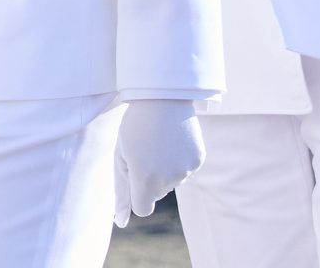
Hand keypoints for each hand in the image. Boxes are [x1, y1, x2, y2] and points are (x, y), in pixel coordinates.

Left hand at [112, 99, 203, 227]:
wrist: (163, 97)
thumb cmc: (135, 127)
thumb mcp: (122, 156)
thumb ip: (122, 191)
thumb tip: (121, 222)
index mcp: (145, 181)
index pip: (143, 208)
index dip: (137, 194)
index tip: (135, 175)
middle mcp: (168, 180)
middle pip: (157, 192)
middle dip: (149, 176)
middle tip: (145, 147)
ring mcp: (186, 170)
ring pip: (172, 180)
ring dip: (164, 167)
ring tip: (159, 140)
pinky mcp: (198, 160)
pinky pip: (185, 168)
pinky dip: (179, 158)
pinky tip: (174, 139)